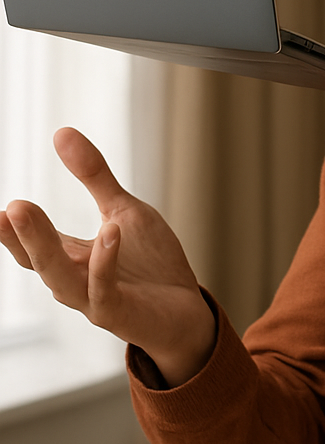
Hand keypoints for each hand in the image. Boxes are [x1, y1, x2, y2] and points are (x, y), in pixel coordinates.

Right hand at [0, 128, 215, 386]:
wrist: (186, 310)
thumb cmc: (151, 264)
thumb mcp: (123, 211)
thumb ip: (94, 176)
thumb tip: (61, 131)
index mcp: (71, 258)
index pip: (31, 244)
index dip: (11, 228)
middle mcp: (75, 281)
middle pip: (39, 259)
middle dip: (21, 235)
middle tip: (8, 208)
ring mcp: (94, 300)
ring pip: (60, 278)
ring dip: (43, 247)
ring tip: (25, 212)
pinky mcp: (119, 312)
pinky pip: (104, 289)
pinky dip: (104, 262)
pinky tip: (109, 232)